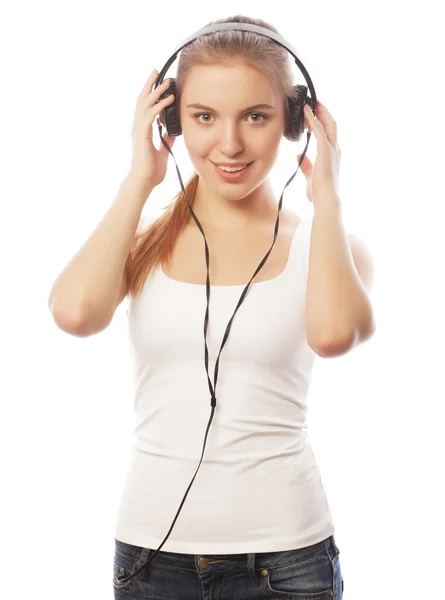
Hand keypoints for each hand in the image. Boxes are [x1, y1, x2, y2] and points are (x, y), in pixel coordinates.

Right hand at [127, 69, 176, 189]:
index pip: (145, 106)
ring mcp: (139, 130)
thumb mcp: (162, 150)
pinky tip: (168, 99)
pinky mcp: (142, 135)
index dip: (150, 92)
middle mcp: (138, 126)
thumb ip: (166, 139)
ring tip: (167, 82)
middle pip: (142, 99)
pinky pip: (150, 115)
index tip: (158, 82)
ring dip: (156, 91)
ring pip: (145, 104)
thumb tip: (172, 131)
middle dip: (150, 84)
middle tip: (157, 71)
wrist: (144, 181)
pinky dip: (159, 105)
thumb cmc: (151, 170)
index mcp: (142, 129)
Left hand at [297, 101, 340, 204]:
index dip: (322, 120)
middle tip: (314, 101)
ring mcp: (332, 149)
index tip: (314, 112)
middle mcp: (335, 149)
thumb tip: (298, 156)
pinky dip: (313, 119)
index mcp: (331, 155)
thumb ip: (305, 165)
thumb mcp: (310, 176)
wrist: (325, 200)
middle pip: (331, 123)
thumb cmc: (319, 192)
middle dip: (323, 111)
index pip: (329, 132)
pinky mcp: (326, 151)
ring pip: (328, 123)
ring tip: (311, 101)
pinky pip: (320, 131)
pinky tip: (306, 111)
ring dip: (320, 111)